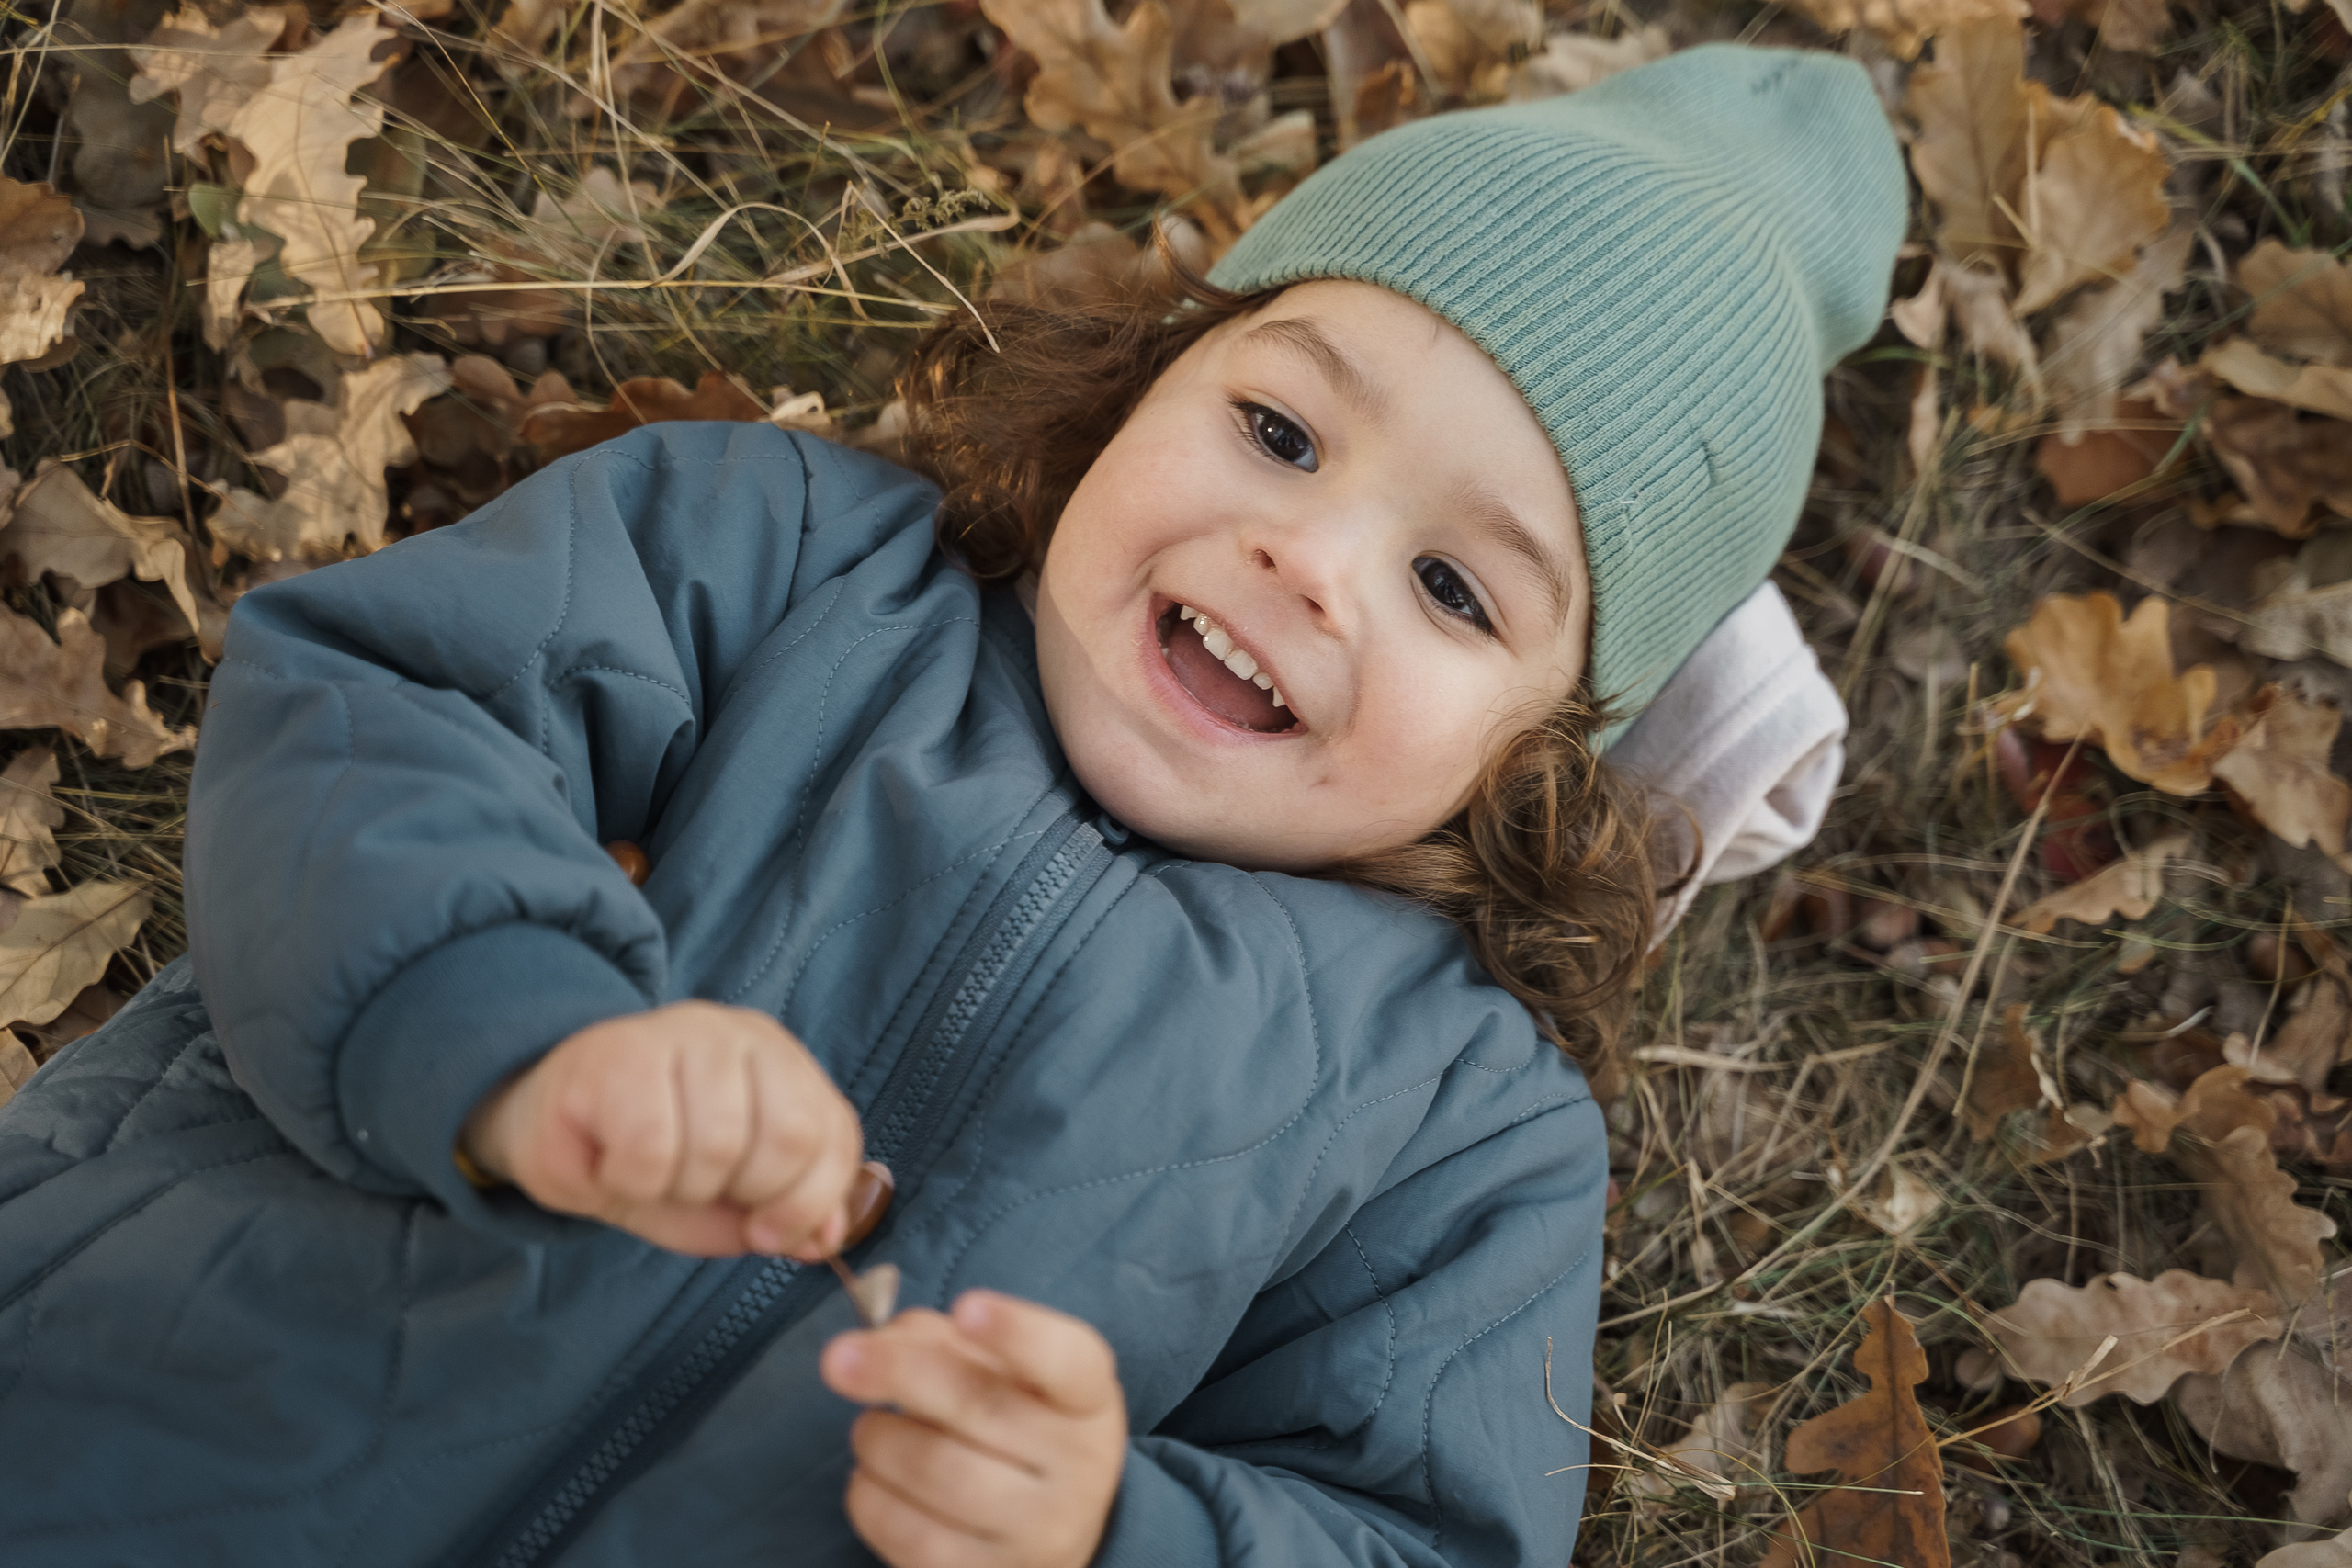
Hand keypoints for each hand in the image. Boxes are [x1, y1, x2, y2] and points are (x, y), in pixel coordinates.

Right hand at [462, 1000, 866, 1258]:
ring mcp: (679, 1034)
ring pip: (719, 1145)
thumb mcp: (728, 1198)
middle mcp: (739, 1037)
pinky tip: (612, 1163)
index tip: (767, 1235)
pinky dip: (632, 1181)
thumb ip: (785, 1215)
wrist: (550, 1125)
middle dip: (745, 1193)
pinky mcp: (615, 1054)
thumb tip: (826, 1239)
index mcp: (782, 1064)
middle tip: (695, 1192)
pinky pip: (649, 1148)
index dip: (809, 1202)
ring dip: (680, 1188)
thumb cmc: (651, 1160)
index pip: (834, 1134)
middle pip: (789, 1136)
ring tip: (649, 1172)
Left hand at [821, 1291, 1127, 1567]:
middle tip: (838, 1357)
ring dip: (878, 1438)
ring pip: (934, 1469)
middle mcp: (1078, 1467)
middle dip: (898, 1373)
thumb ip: (946, 1341)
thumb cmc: (1017, 1429)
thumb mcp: (1006, 1373)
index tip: (966, 1306)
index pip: (1066, 1360)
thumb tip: (880, 1338)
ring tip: (872, 1428)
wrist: (1049, 1533)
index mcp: (1087, 1400)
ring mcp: (1037, 1532)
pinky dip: (869, 1493)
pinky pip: (905, 1531)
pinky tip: (874, 1478)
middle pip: (979, 1407)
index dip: (1016, 1331)